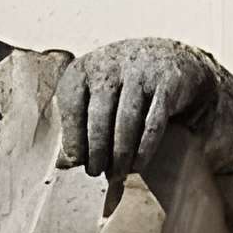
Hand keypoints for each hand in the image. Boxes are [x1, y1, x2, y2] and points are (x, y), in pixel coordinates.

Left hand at [55, 39, 215, 177]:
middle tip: (96, 172)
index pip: (72, 105)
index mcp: (84, 68)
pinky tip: (138, 165)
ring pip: (126, 121)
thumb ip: (76, 124)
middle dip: (96, 150)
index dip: (72, 138)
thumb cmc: (121, 85)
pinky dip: (145, 148)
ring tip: (117, 174)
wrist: (169, 58)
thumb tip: (63, 164)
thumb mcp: (94, 96)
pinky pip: (153, 122)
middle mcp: (111, 65)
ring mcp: (140, 72)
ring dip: (120, 154)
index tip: (75, 162)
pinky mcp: (167, 83)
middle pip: (99, 116)